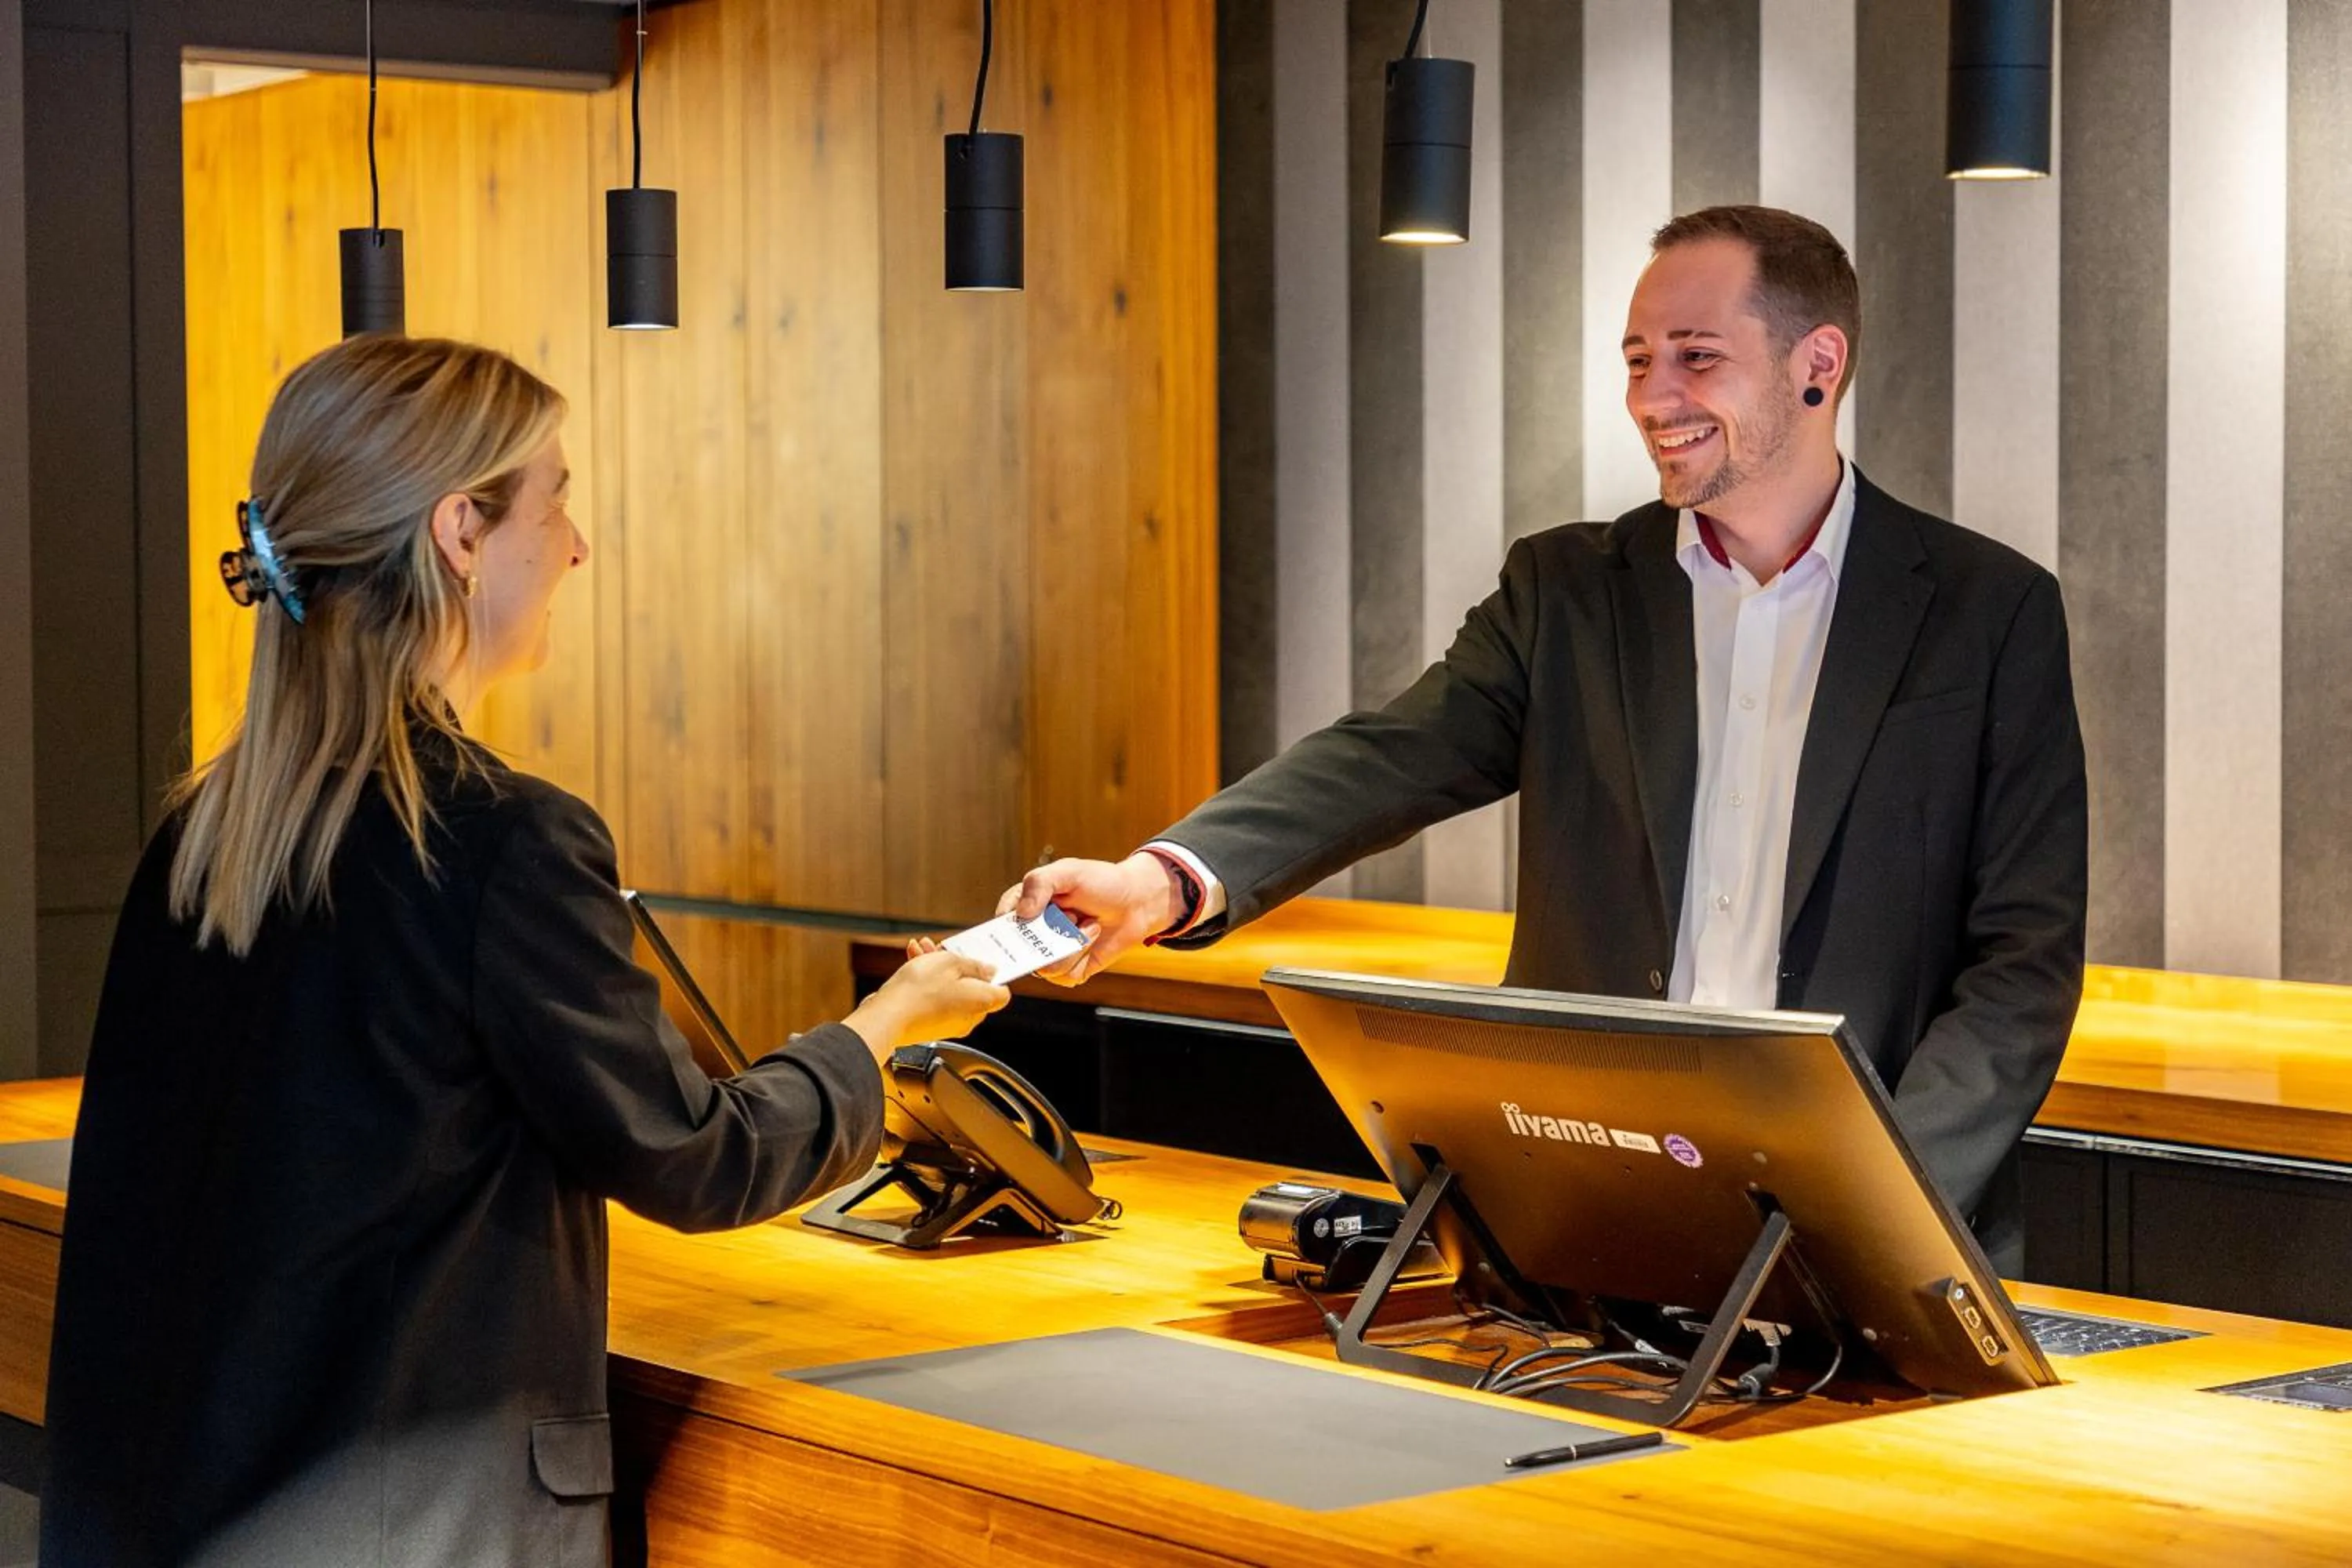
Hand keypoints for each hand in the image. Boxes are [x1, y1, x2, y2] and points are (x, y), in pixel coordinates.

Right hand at [843, 944, 1007, 1061]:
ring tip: (922, 951)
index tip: (980, 960)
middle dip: (957, 965)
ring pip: (951, 990)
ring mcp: (950, 1024)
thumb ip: (974, 965)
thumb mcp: (950, 962)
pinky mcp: (931, 1026)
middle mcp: (969, 1018)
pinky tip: (914, 963)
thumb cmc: (919, 991)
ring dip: (938, 969)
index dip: (993, 973)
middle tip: (943, 950)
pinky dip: (928, 983)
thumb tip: (988, 971)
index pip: (1001, 990)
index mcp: (982, 1002)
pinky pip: (936, 1000)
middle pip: (972, 987)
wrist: (888, 1016)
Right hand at [995, 852, 1180, 985]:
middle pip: (1020, 950)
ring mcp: (1052, 953)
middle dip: (1045, 936)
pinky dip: (1081, 956)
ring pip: (1045, 966)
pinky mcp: (1071, 969)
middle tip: (1068, 916)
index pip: (1003, 919)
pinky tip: (1092, 936)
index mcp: (1028, 905)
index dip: (1005, 925)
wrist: (1136, 901)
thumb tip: (1021, 913)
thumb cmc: (1101, 882)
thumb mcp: (1068, 871)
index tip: (1021, 920)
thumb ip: (1039, 884)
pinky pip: (1065, 975)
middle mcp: (1036, 932)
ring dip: (1070, 945)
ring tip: (1086, 924)